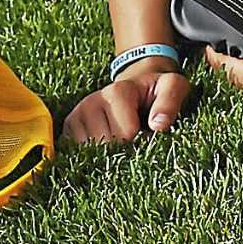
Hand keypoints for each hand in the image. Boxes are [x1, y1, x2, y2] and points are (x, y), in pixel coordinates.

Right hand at [61, 56, 190, 142]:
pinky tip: (105, 146)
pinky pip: (76, 154)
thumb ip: (170, 102)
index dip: (142, 140)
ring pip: (90, 153)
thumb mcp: (173, 87)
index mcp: (117, 91)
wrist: (137, 86)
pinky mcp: (69, 128)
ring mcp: (76, 115)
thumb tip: (158, 125)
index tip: (150, 133)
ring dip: (109, 154)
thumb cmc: (156, 90)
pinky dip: (93, 157)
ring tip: (121, 138)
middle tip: (135, 136)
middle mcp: (91, 102)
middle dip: (125, 149)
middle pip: (106, 146)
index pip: (126, 135)